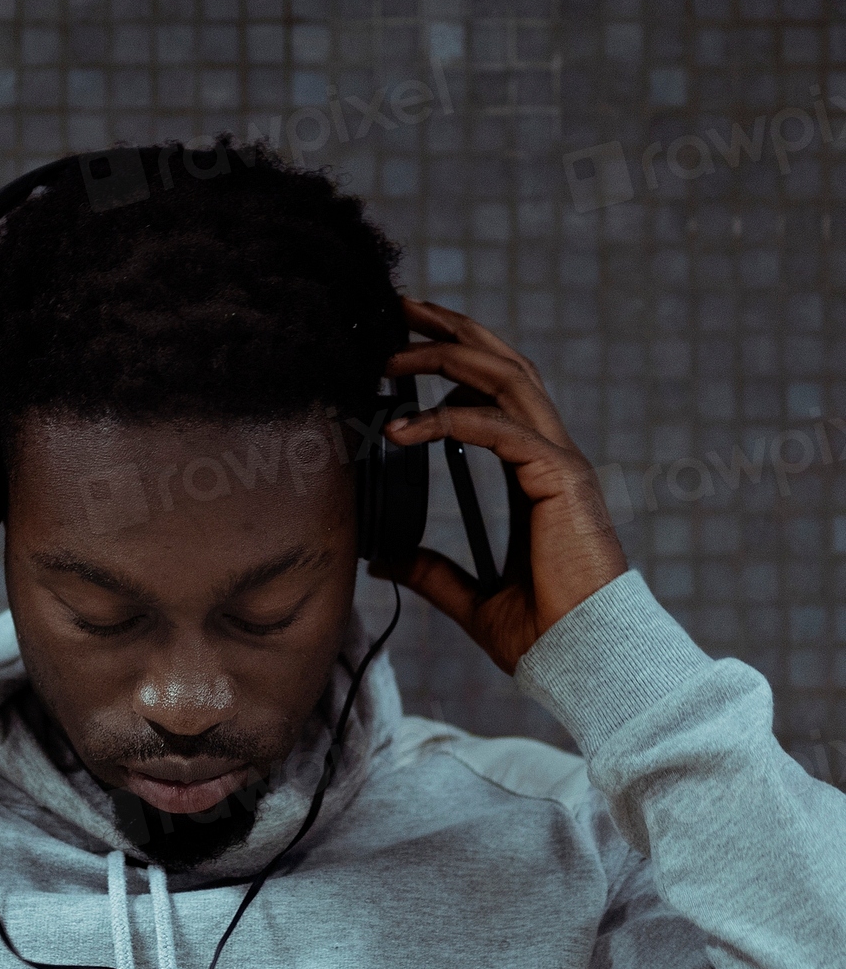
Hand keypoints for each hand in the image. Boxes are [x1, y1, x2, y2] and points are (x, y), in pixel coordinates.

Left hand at [368, 298, 627, 674]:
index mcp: (537, 474)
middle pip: (503, 366)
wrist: (584, 659)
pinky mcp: (559, 478)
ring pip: (504, 380)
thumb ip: (430, 569)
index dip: (455, 361)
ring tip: (392, 352)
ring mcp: (561, 462)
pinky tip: (403, 429)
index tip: (405, 348)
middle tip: (399, 309)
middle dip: (451, 331)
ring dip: (446, 356)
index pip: (496, 394)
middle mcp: (552, 456)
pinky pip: (498, 428)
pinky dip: (447, 420)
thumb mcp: (470, 597)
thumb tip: (384, 558)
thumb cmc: (545, 633)